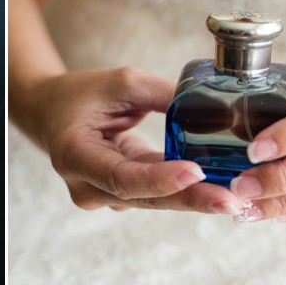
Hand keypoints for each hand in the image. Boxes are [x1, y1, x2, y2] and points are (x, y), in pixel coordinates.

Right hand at [23, 66, 249, 213]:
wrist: (50, 112)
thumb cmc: (80, 94)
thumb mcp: (120, 83)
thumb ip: (163, 94)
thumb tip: (213, 108)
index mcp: (75, 154)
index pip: (122, 175)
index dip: (160, 178)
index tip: (195, 173)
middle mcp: (86, 186)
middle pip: (144, 198)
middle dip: (190, 199)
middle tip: (231, 201)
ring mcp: (101, 196)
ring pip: (153, 201)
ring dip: (193, 199)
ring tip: (234, 199)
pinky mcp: (120, 196)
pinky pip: (155, 196)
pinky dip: (185, 193)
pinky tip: (219, 192)